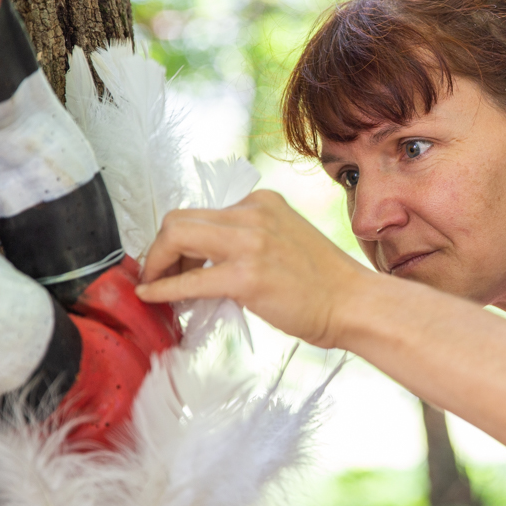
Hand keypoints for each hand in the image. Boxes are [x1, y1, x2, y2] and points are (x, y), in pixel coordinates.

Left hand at [135, 190, 371, 348]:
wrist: (353, 303)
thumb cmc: (322, 282)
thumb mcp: (282, 240)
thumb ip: (247, 238)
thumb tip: (202, 259)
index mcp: (261, 202)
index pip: (202, 211)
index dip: (179, 239)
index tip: (177, 263)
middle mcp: (253, 213)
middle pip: (179, 218)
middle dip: (159, 248)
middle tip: (159, 275)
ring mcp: (250, 242)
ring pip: (176, 236)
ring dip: (157, 263)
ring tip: (159, 286)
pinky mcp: (246, 276)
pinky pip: (189, 281)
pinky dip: (163, 288)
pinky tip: (151, 296)